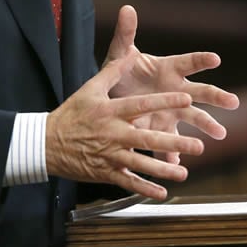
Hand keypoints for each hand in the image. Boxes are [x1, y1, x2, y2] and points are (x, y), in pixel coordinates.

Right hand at [46, 51, 203, 199]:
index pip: (142, 105)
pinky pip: (129, 183)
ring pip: (142, 164)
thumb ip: (112, 71)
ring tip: (183, 172)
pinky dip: (145, 189)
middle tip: (199, 145)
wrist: (47, 142)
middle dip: (174, 142)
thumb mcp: (90, 88)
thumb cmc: (71, 113)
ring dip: (164, 169)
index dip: (164, 101)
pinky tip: (162, 193)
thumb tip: (129, 52)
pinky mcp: (106, 173)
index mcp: (110, 111)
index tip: (185, 99)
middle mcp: (113, 134)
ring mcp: (110, 155)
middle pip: (148, 138)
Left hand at [104, 5, 239, 162]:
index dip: (201, 60)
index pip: (188, 62)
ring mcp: (171, 111)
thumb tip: (127, 7)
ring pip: (194, 118)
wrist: (112, 97)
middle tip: (233, 102)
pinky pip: (170, 141)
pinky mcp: (162, 128)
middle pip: (201, 92)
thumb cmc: (121, 71)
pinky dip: (173, 151)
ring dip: (207, 125)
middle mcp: (176, 90)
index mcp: (168, 69)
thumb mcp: (120, 54)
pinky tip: (177, 161)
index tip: (215, 58)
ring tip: (220, 134)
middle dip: (216, 96)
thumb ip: (125, 34)